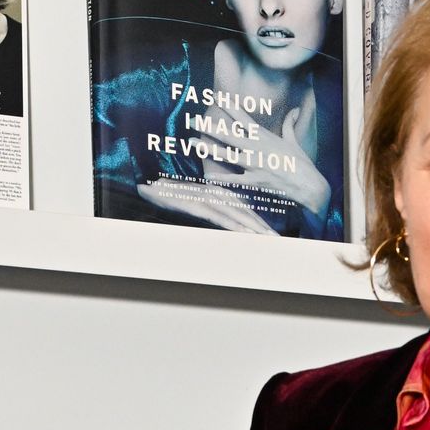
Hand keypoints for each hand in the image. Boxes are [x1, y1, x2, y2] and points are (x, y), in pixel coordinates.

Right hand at [136, 176, 275, 232]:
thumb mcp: (199, 203)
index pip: (246, 209)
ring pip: (237, 216)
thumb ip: (214, 211)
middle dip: (263, 228)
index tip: (274, 234)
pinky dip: (235, 226)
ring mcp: (209, 200)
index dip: (261, 222)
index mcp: (220, 193)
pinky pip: (221, 218)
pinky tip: (246, 234)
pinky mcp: (199, 206)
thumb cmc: (175, 196)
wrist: (151, 189)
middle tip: (278, 240)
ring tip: (268, 240)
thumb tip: (229, 222)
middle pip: (246, 213)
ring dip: (254, 228)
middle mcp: (218, 195)